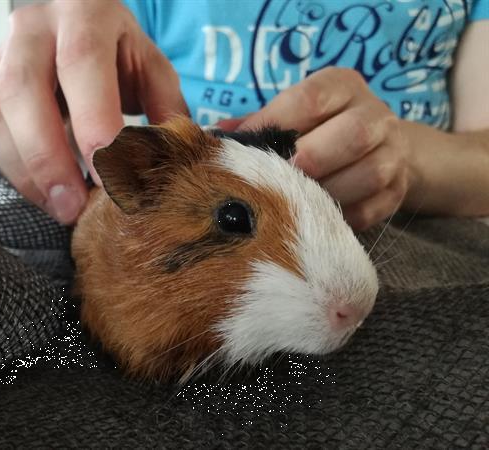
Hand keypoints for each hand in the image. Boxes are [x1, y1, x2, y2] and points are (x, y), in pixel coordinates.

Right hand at [0, 0, 187, 223]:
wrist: (78, 30)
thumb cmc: (120, 53)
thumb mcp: (152, 68)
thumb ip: (166, 108)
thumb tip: (173, 163)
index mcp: (84, 13)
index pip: (82, 62)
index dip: (93, 121)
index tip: (111, 177)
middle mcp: (34, 28)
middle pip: (24, 89)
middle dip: (48, 157)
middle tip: (74, 208)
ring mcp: (2, 54)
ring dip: (27, 171)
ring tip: (62, 209)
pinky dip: (15, 168)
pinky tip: (45, 193)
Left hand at [221, 67, 411, 230]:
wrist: (382, 148)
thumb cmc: (320, 130)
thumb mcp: (294, 115)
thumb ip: (260, 123)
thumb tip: (217, 137)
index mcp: (342, 86)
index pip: (310, 99)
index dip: (274, 124)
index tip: (243, 149)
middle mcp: (375, 114)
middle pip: (353, 133)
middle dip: (311, 160)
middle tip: (278, 181)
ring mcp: (393, 153)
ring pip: (369, 174)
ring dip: (326, 194)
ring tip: (294, 205)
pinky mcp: (398, 191)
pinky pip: (371, 210)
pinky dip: (340, 219)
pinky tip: (315, 222)